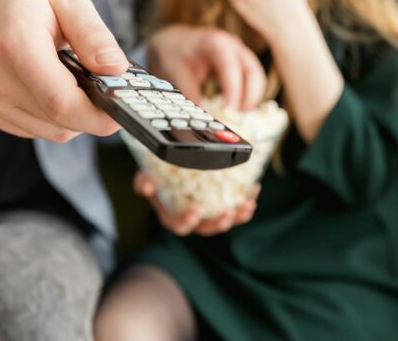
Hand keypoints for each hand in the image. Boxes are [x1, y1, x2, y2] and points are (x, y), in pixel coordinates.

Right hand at [0, 0, 128, 141]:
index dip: (98, 116)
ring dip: (70, 115)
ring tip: (70, 79)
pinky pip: (31, 128)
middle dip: (90, 113)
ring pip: (48, 131)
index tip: (121, 110)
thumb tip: (117, 69)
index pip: (61, 103)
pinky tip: (48, 85)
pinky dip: (50, 115)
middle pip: (58, 122)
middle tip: (103, 88)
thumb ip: (93, 35)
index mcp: (15, 45)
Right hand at [134, 172, 259, 236]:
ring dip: (238, 216)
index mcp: (172, 216)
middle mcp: (192, 220)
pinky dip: (246, 202)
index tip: (197, 210)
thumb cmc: (157, 175)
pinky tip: (254, 189)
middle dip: (219, 223)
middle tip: (229, 213)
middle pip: (207, 229)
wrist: (170, 168)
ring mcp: (208, 215)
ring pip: (224, 221)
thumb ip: (143, 181)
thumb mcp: (146, 175)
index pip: (179, 226)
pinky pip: (236, 209)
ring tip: (248, 204)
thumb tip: (146, 186)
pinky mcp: (222, 206)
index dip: (188, 221)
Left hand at [147, 25, 265, 110]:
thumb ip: (190, 94)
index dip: (233, 90)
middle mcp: (233, 46)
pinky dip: (249, 95)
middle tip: (237, 116)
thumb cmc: (175, 53)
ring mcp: (240, 53)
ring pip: (257, 77)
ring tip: (237, 115)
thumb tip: (201, 117)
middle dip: (249, 97)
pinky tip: (237, 108)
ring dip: (251, 98)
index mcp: (216, 43)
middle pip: (253, 72)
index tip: (230, 110)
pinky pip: (253, 79)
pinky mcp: (242, 63)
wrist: (174, 41)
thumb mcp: (176, 72)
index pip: (231, 67)